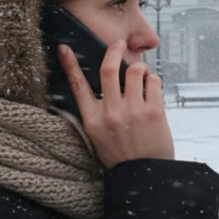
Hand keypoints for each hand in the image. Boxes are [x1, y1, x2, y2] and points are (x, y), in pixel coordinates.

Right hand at [59, 40, 175, 168]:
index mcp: (92, 119)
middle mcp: (110, 113)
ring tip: (141, 74)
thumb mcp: (98, 136)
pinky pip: (153, 81)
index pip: (77, 85)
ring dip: (139, 67)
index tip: (64, 48)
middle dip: (113, 50)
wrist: (144, 175)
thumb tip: (104, 85)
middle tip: (118, 43)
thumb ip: (98, 111)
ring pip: (134, 71)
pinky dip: (153, 79)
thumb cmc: (121, 154)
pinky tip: (152, 86)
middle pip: (108, 69)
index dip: (70, 64)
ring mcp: (133, 111)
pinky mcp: (154, 111)